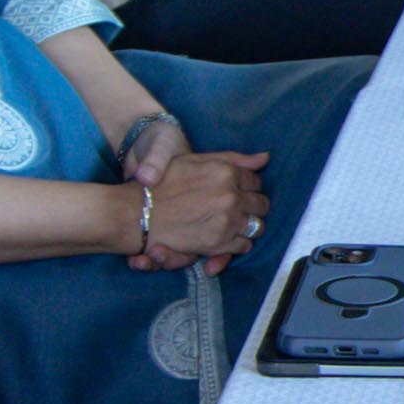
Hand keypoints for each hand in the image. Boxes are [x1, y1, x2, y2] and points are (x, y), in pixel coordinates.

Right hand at [129, 148, 269, 264]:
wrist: (139, 211)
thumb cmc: (165, 180)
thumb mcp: (195, 160)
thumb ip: (232, 159)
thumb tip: (265, 158)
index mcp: (225, 172)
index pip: (255, 181)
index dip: (249, 188)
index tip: (241, 192)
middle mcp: (230, 196)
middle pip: (261, 204)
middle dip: (254, 207)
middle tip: (240, 209)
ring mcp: (226, 221)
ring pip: (257, 226)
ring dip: (250, 225)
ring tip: (236, 224)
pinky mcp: (218, 242)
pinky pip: (244, 245)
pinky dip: (239, 243)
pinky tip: (227, 237)